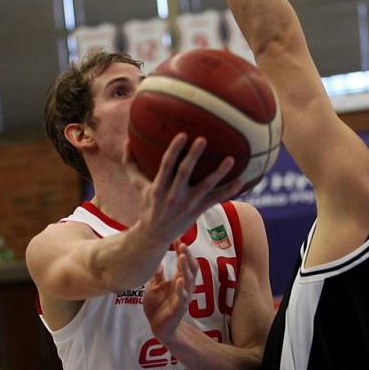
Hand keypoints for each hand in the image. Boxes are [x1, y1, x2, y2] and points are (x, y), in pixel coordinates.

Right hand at [125, 133, 244, 244]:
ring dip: (219, 173)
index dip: (175, 149)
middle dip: (194, 156)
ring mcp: (188, 204)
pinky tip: (241, 180)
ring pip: (206, 186)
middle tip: (203, 139)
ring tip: (231, 159)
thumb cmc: (147, 205)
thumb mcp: (137, 186)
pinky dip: (229, 191)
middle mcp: (173, 195)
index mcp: (159, 186)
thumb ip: (131, 164)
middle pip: (185, 172)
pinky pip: (216, 200)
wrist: (154, 235)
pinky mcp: (198, 211)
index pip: (167, 165)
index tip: (183, 135)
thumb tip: (127, 142)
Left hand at [143, 241, 196, 342]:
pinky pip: (182, 297)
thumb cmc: (158, 306)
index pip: (183, 261)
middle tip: (182, 243)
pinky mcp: (179, 308)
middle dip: (187, 256)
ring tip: (182, 256)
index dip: (182, 250)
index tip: (178, 237)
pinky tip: (179, 280)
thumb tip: (154, 258)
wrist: (159, 327)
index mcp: (179, 279)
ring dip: (185, 268)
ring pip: (188, 280)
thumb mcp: (154, 286)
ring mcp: (183, 296)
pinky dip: (181, 288)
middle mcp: (184, 286)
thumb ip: (157, 274)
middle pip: (190, 268)